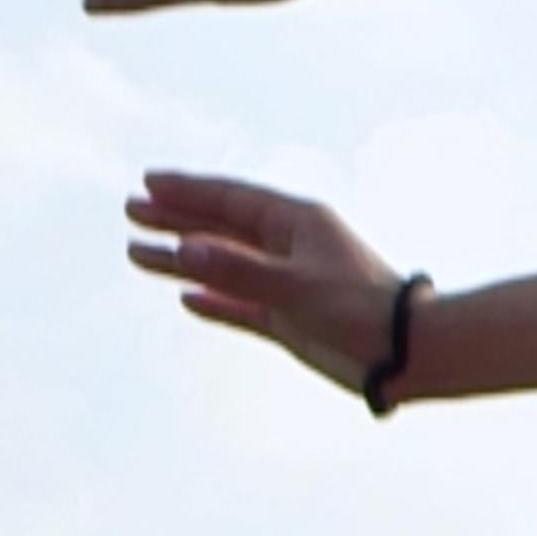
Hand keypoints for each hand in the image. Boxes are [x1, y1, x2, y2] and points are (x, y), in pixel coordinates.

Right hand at [124, 169, 407, 391]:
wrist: (404, 352)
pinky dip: (213, 300)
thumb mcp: (296, 287)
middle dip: (177, 218)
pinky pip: (240, 305)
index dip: (189, 191)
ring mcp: (287, 283)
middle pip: (222, 227)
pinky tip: (186, 297)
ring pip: (224, 266)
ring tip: (137, 253)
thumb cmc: (359, 308)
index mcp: (297, 223)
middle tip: (132, 210)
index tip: (148, 184)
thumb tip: (184, 248)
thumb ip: (239, 270)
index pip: (231, 200)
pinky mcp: (289, 320)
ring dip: (183, 259)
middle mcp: (289, 247)